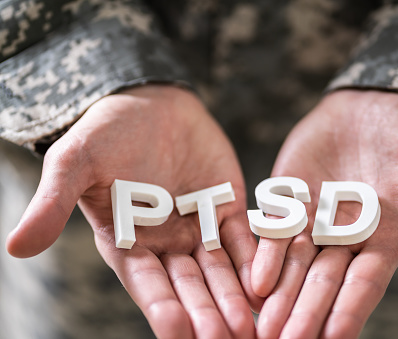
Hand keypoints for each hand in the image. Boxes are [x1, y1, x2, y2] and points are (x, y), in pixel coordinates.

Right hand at [6, 85, 262, 338]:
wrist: (153, 102)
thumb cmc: (109, 129)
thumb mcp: (76, 161)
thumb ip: (53, 202)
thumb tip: (15, 247)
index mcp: (127, 243)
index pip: (146, 285)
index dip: (162, 309)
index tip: (179, 332)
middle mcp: (165, 245)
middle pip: (188, 287)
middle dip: (207, 314)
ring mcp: (199, 229)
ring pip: (219, 271)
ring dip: (234, 298)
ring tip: (250, 325)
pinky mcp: (228, 209)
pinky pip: (244, 239)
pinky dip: (257, 260)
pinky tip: (267, 283)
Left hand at [252, 90, 397, 338]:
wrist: (372, 102)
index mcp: (386, 235)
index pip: (367, 281)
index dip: (351, 309)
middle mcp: (347, 235)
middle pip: (325, 281)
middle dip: (307, 313)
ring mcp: (315, 217)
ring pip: (295, 263)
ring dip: (281, 296)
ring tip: (264, 327)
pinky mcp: (290, 195)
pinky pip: (274, 229)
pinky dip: (265, 254)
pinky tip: (254, 282)